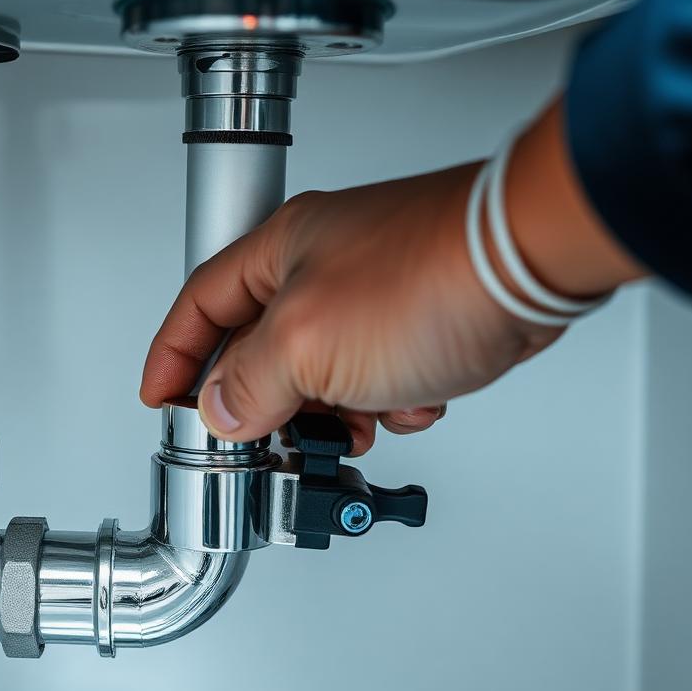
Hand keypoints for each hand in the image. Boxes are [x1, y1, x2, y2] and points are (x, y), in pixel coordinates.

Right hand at [139, 100, 639, 451]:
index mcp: (279, 252)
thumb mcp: (307, 344)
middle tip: (272, 438)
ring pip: (326, 372)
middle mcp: (323, 265)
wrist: (528, 267)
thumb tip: (222, 413)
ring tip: (359, 421)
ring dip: (340, 410)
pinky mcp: (420, 315)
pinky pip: (382, 375)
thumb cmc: (432, 275)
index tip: (163, 400)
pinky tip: (412, 398)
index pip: (198, 306)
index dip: (173, 358)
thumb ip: (250, 384)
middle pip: (262, 348)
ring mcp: (374, 290)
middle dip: (272, 403)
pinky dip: (392, 399)